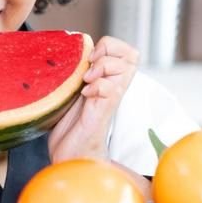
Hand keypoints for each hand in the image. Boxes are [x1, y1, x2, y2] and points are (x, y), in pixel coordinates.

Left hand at [48, 36, 138, 163]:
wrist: (70, 157)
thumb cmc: (69, 129)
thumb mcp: (71, 93)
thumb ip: (77, 75)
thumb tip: (71, 54)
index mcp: (107, 80)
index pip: (125, 51)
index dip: (108, 46)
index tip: (89, 58)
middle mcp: (114, 88)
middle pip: (132, 54)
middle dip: (109, 51)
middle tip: (90, 66)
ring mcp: (111, 100)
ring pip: (126, 67)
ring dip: (102, 68)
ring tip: (87, 82)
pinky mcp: (104, 113)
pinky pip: (110, 88)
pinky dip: (96, 86)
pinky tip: (85, 96)